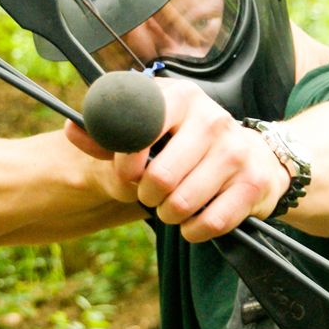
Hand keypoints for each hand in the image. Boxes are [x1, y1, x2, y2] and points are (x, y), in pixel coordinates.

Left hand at [64, 79, 288, 241]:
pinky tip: (193, 220)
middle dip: (148, 195)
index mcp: (181, 98)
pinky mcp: (252, 184)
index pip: (141, 131)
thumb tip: (73, 128)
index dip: (127, 164)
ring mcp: (235, 152)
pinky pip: (210, 222)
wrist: (256, 155)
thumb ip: (110, 131)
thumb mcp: (154, 126)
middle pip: (160, 178)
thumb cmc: (190, 141)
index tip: (130, 174)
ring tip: (172, 206)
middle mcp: (212, 119)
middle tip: (152, 194)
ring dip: (169, 214)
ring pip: (183, 203)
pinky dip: (193, 230)